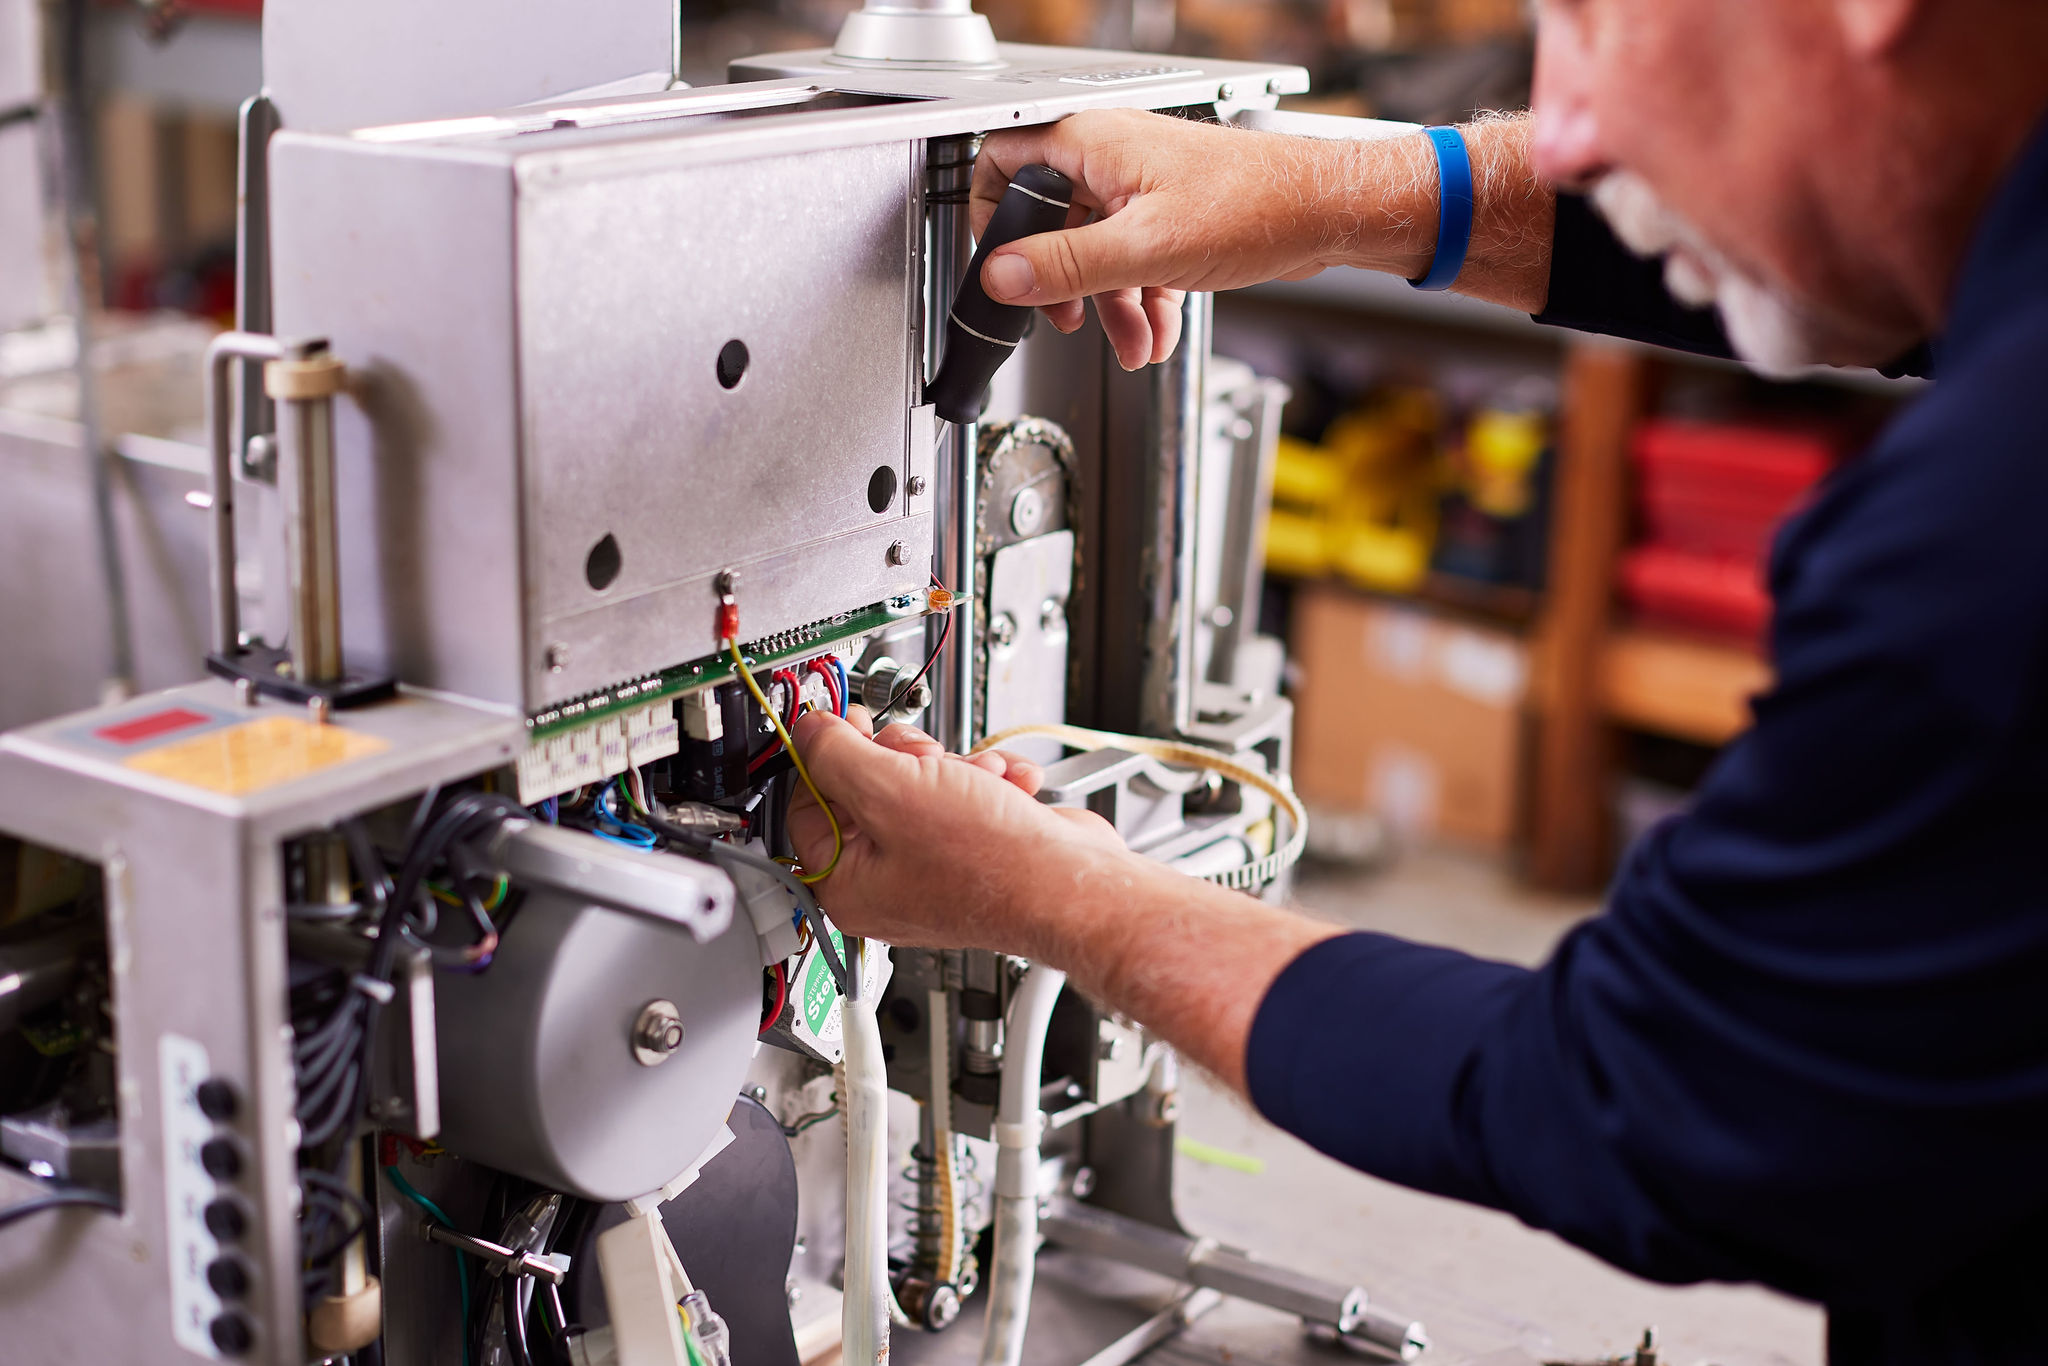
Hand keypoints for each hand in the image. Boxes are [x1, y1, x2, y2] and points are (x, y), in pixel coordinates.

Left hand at [785, 707, 1124, 950]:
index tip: (843, 722)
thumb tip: (809, 731)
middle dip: (906, 758)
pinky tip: (1009, 789)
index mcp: (849, 884)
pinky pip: (967, 796)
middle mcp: (888, 882)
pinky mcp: (977, 850)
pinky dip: (991, 783)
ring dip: (957, 767)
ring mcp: (936, 866)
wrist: (1075, 883)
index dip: (825, 756)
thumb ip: (836, 754)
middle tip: (924, 759)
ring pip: (923, 784)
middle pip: (870, 788)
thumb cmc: (990, 863)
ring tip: (980, 779)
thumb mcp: (891, 791)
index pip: (808, 806)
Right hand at [971, 109, 1384, 368]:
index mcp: (1092, 142)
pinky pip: (1133, 263)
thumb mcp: (1144, 246)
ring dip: (1111, 307)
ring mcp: (1139, 188)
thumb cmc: (1255, 204)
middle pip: (1051, 223)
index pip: (1002, 160)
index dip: (991, 214)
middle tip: (1068, 319)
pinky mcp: (1168, 218)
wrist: (1323, 214)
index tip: (1000, 263)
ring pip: (1096, 253)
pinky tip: (1157, 333)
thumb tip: (1003, 277)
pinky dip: (1142, 302)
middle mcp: (1110, 158)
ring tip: (1134, 343)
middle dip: (1064, 284)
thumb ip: (1066, 265)